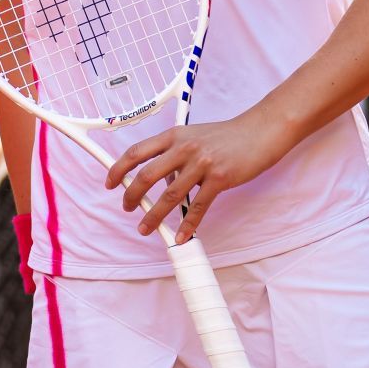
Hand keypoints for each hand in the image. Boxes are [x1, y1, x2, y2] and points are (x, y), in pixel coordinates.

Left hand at [104, 108, 295, 242]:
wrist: (258, 132)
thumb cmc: (226, 136)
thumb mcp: (194, 136)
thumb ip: (175, 154)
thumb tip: (160, 179)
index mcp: (174, 135)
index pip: (136, 152)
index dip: (118, 169)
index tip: (109, 182)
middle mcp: (184, 148)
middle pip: (147, 176)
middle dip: (132, 195)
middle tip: (127, 208)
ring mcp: (201, 164)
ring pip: (170, 196)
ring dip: (154, 216)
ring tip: (145, 228)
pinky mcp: (219, 179)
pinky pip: (198, 207)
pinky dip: (187, 224)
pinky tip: (180, 235)